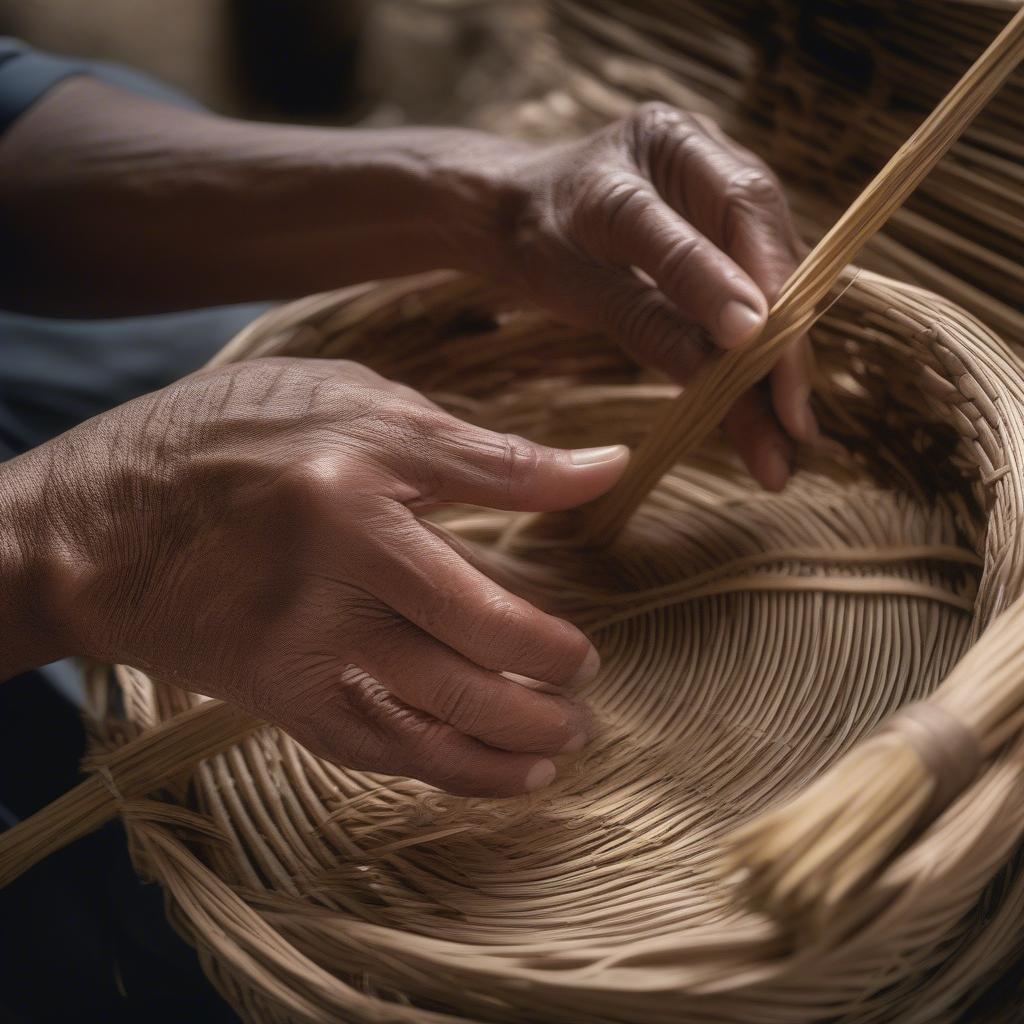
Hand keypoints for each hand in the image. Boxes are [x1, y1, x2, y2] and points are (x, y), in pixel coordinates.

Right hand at [8, 358, 628, 795]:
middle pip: (484, 621)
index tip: (615, 476)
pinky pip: (384, 744)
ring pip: (443, 701)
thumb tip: (571, 459)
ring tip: (567, 739)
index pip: (498, 473)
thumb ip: (448, 436)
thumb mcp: (331, 399)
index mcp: (358, 457)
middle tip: (586, 671)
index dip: (571, 481)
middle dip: (554, 658)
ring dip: (521, 731)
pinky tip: (504, 775)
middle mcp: (341, 547)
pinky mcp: (279, 691)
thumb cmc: (214, 442)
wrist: (89, 525)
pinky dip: (453, 770)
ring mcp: (308, 629)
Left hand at [449, 104, 813, 489]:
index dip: (747, 284)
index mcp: (657, 142)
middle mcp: (705, 148)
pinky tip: (773, 405)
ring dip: (785, 351)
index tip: (758, 350)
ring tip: (791, 433)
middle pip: (766, 237)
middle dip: (784, 334)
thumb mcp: (574, 285)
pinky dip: (765, 345)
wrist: (519, 207)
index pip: (723, 213)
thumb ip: (649, 320)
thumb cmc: (535, 241)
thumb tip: (725, 371)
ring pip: (774, 265)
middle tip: (794, 421)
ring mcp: (723, 180)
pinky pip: (760, 283)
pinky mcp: (730, 221)